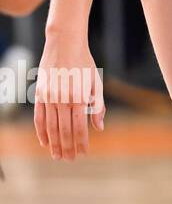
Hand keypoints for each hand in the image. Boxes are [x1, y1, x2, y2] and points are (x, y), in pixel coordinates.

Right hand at [34, 35, 104, 159]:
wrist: (64, 43)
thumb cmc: (84, 63)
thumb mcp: (96, 82)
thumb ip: (97, 105)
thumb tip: (99, 127)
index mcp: (78, 97)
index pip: (79, 127)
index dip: (81, 142)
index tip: (83, 153)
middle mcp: (61, 99)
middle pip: (64, 131)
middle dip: (68, 147)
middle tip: (71, 160)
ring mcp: (48, 97)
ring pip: (50, 127)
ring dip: (54, 144)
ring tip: (58, 156)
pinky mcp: (39, 94)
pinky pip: (39, 118)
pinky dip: (41, 132)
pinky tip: (45, 142)